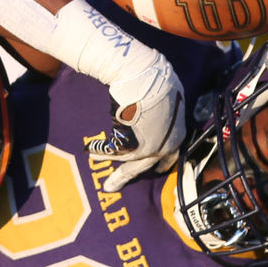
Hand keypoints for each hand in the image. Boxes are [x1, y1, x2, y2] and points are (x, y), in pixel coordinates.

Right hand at [85, 53, 184, 191]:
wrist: (145, 82)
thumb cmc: (160, 84)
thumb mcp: (172, 100)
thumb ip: (167, 115)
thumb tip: (162, 113)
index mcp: (176, 138)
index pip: (168, 158)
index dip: (160, 164)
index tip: (155, 169)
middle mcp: (161, 148)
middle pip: (143, 167)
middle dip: (126, 176)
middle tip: (115, 185)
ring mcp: (144, 149)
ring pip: (125, 161)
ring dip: (107, 159)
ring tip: (94, 159)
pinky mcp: (127, 146)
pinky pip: (112, 150)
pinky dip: (100, 150)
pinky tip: (91, 150)